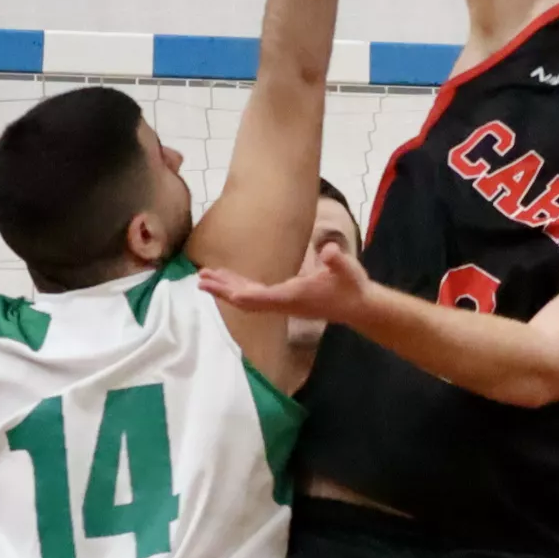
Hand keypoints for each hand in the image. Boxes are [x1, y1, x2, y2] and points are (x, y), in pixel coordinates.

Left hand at [200, 236, 370, 325]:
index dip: (232, 291)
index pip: (255, 297)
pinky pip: (255, 297)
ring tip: (206, 277)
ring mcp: (282, 304)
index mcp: (291, 296)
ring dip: (227, 289)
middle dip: (222, 290)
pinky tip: (229, 279)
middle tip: (200, 278)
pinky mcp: (285, 300)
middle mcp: (282, 303)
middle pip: (244, 301)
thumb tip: (329, 251)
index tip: (213, 285)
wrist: (358, 306)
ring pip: (247, 299)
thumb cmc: (352, 287)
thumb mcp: (347, 269)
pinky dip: (239, 288)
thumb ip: (337, 261)